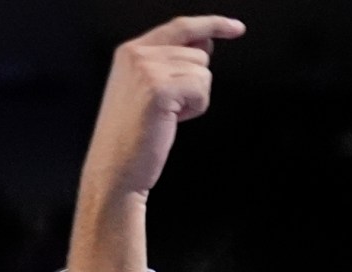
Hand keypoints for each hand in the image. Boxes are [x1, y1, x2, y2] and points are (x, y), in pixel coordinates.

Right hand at [82, 16, 245, 202]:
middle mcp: (137, 54)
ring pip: (203, 72)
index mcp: (131, 51)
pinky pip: (201, 89)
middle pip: (198, 54)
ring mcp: (146, 69)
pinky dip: (196, 108)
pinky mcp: (159, 88)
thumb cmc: (132, 136)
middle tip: (168, 108)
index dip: (212, 24)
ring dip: (194, 98)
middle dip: (194, 83)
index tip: (236, 28)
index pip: (180, 26)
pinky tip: (173, 120)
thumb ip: (174, 62)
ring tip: (167, 115)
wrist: (115, 167)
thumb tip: (206, 42)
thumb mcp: (149, 89)